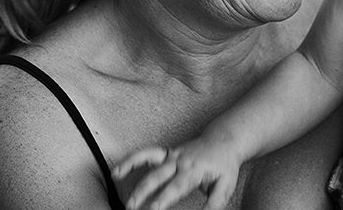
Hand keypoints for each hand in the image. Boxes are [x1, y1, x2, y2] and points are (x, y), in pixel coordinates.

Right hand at [113, 137, 241, 209]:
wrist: (224, 140)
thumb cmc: (225, 166)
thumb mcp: (225, 186)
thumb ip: (214, 204)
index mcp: (195, 169)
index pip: (177, 186)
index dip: (164, 198)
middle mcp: (181, 160)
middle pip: (158, 175)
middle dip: (143, 191)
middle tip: (132, 207)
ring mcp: (172, 155)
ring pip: (148, 162)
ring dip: (132, 171)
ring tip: (116, 182)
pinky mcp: (167, 153)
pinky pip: (147, 154)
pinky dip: (132, 160)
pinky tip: (117, 171)